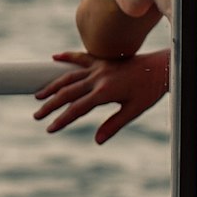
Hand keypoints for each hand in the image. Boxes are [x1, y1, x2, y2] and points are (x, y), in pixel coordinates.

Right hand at [33, 48, 169, 142]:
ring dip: (52, 85)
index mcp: (105, 92)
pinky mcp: (101, 59)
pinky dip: (67, 56)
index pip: (77, 108)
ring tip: (38, 95)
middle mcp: (98, 77)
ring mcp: (98, 67)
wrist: (160, 67)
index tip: (49, 128)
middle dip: (50, 104)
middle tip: (37, 115)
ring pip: (69, 76)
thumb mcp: (134, 111)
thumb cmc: (149, 90)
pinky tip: (54, 58)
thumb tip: (97, 140)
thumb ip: (114, 124)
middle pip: (67, 92)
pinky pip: (80, 57)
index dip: (62, 119)